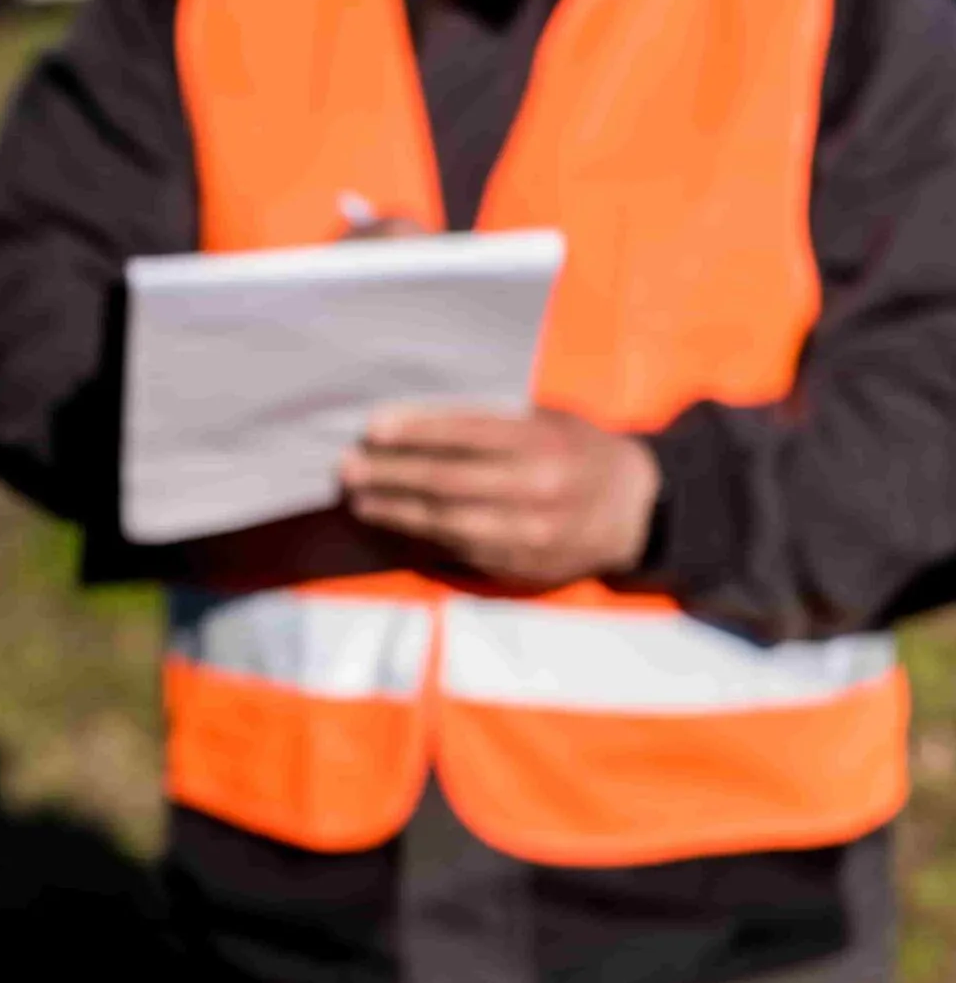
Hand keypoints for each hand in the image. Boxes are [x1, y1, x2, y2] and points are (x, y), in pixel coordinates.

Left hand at [339, 406, 659, 588]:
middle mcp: (537, 489)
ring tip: (357, 498)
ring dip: (394, 510)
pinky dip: (419, 536)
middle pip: (449, 481)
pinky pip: (459, 549)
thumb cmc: (581, 451)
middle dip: (391, 474)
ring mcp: (528, 533)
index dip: (417, 430)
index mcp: (544, 443)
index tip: (373, 428)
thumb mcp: (550, 421)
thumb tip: (418, 418)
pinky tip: (390, 524)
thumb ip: (497, 420)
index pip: (468, 433)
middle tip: (347, 465)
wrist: (637, 512)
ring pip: (447, 522)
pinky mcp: (520, 565)